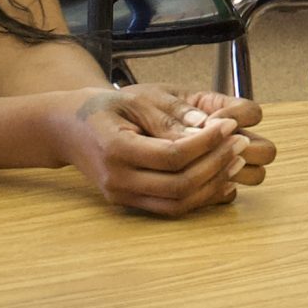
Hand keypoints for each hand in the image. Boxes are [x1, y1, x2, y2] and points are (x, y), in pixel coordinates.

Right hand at [56, 86, 274, 216]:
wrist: (67, 129)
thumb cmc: (102, 108)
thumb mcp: (133, 99)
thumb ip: (168, 115)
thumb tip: (207, 126)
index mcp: (116, 150)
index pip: (172, 156)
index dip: (207, 143)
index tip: (230, 126)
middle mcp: (118, 180)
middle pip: (180, 185)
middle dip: (216, 164)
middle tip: (240, 142)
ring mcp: (123, 196)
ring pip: (179, 203)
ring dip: (213, 183)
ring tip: (235, 159)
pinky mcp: (130, 202)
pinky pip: (172, 208)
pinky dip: (200, 196)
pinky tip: (221, 179)